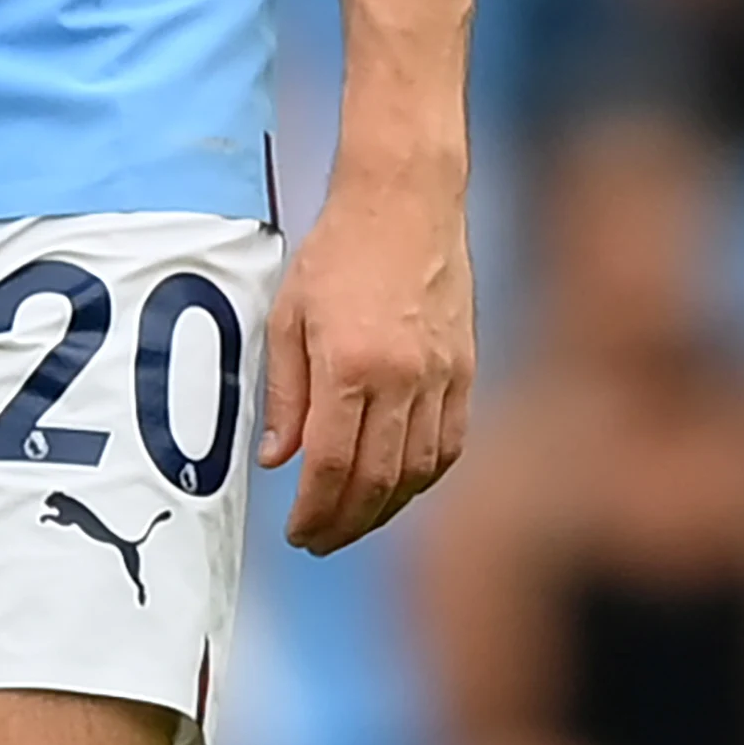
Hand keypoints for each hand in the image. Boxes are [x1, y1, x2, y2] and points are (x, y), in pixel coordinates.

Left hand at [259, 154, 476, 554]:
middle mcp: (403, 379)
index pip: (331, 466)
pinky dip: (423, 477)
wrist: (405, 203)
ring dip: (385, 509)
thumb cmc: (337, 252)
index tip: (297, 532)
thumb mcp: (288, 317)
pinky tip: (398, 487)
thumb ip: (284, 393)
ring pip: (419, 472)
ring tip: (353, 522)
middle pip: (377, 481)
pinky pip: (449, 444)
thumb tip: (278, 459)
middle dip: (345, 523)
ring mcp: (442, 377)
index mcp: (351, 367)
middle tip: (318, 541)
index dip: (313, 511)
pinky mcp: (466, 370)